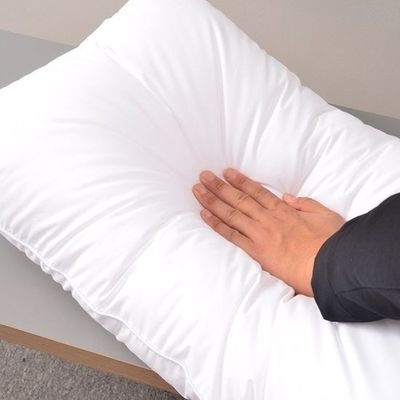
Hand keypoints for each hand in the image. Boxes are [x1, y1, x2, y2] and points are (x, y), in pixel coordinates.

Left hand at [192, 167, 344, 296]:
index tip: (226, 172)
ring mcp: (260, 234)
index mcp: (284, 210)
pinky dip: (217, 224)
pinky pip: (232, 235)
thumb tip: (288, 198)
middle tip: (204, 176)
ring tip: (198, 191)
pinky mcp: (256, 251)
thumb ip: (305, 204)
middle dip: (219, 186)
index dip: (240, 181)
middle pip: (238, 199)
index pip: (256, 192)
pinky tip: (205, 215)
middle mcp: (267, 219)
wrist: (329, 267)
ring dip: (212, 201)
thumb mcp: (325, 215)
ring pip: (231, 214)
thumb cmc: (330, 243)